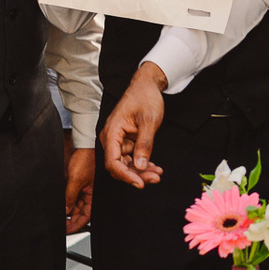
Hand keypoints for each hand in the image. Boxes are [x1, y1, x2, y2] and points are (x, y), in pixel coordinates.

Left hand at [65, 147, 93, 233]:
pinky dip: (66, 201)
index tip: (66, 230)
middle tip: (59, 225)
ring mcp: (83, 189)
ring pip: (74, 205)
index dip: (76, 225)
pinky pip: (71, 196)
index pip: (85, 216)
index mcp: (93, 195)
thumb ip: (69, 197)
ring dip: (67, 210)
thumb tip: (65, 211)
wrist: (84, 145)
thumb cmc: (87, 159)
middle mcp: (89, 194)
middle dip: (70, 219)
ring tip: (57, 215)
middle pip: (80, 212)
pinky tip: (59, 204)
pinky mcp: (78, 183)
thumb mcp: (76, 180)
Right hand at [100, 63, 166, 187]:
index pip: (112, 161)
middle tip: (155, 179)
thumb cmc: (145, 98)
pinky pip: (131, 157)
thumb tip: (140, 166)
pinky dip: (142, 164)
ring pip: (126, 164)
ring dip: (140, 171)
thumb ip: (144, 143)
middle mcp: (111, 138)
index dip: (125, 175)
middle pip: (118, 165)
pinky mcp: (126, 141)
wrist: (147, 86)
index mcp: (111, 132)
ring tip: (157, 174)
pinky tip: (154, 168)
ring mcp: (118, 140)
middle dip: (135, 175)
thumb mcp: (149, 120)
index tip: (140, 183)